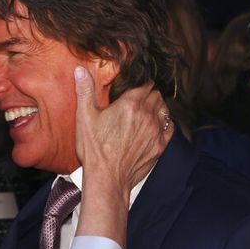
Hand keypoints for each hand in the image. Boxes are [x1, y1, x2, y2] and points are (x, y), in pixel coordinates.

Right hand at [74, 67, 170, 202]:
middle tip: (141, 99)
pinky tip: (156, 127)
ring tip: (149, 111)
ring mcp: (155, 131)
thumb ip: (84, 91)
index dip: (141, 85)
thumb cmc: (94, 150)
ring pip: (165, 110)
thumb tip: (80, 70)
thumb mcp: (84, 118)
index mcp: (130, 104)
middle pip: (156, 96)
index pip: (145, 86)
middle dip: (150, 95)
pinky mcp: (159, 146)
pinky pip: (169, 128)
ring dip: (158, 108)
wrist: (107, 178)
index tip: (137, 88)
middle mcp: (147, 115)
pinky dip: (165, 124)